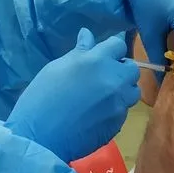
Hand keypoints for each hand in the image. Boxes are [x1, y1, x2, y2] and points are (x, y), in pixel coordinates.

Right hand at [6, 29, 139, 162]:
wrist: (41, 137)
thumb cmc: (41, 98)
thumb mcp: (56, 68)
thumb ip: (78, 52)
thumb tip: (87, 35)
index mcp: (96, 61)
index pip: (117, 45)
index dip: (110, 49)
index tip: (102, 55)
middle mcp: (114, 80)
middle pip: (132, 69)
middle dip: (120, 70)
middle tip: (102, 77)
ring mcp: (119, 103)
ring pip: (132, 91)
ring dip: (122, 90)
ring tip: (103, 97)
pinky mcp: (119, 123)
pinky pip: (123, 110)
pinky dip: (114, 109)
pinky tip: (96, 114)